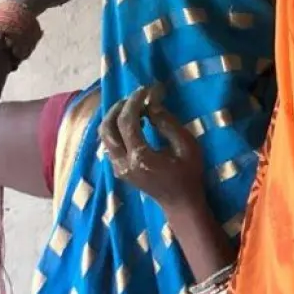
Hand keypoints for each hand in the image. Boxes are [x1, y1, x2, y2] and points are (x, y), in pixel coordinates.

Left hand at [100, 88, 205, 209]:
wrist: (180, 202)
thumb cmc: (188, 174)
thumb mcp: (186, 146)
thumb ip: (167, 124)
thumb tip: (151, 105)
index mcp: (140, 157)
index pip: (127, 122)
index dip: (134, 102)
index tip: (145, 90)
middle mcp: (123, 163)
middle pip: (107, 128)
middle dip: (118, 108)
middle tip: (135, 97)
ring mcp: (118, 168)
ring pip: (105, 136)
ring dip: (116, 118)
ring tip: (134, 108)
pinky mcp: (119, 169)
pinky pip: (110, 144)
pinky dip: (117, 128)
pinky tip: (134, 123)